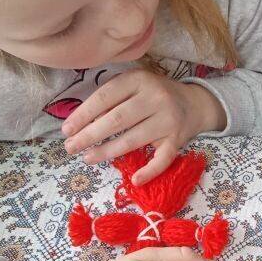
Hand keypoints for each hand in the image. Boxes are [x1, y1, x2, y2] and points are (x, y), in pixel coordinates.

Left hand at [61, 69, 225, 183]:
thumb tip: (83, 122)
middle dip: (89, 135)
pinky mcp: (177, 140)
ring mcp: (168, 120)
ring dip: (107, 152)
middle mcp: (155, 98)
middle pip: (117, 119)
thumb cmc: (154, 94)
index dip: (83, 114)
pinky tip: (134, 180)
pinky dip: (149, 171)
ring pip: (133, 140)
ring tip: (88, 158)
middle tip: (70, 147)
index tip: (66, 130)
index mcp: (139, 80)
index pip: (105, 97)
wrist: (194, 103)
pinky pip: (163, 159)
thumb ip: (111, 98)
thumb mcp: (134, 85)